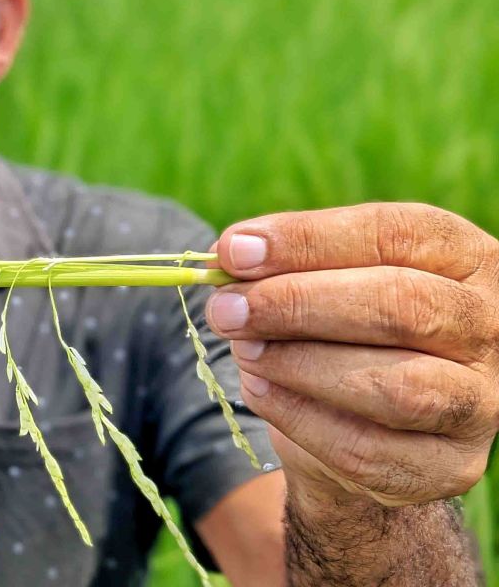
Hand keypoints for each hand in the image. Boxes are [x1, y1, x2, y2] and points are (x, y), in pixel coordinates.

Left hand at [206, 203, 498, 507]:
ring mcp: (481, 402)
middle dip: (298, 303)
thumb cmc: (339, 333)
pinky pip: (367, 449)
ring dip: (299, 364)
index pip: (396, 233)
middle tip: (227, 308)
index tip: (233, 251)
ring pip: (395, 384)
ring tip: (243, 350)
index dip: (308, 239)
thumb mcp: (319, 284)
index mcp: (466, 258)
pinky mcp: (450, 467)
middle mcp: (491, 326)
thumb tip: (230, 257)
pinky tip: (260, 391)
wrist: (363, 429)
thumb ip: (284, 267)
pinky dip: (298, 417)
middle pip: (402, 304)